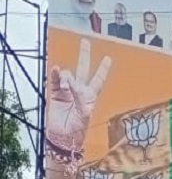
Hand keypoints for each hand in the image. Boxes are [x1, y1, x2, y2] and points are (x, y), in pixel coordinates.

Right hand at [46, 39, 110, 155]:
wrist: (63, 137)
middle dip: (84, 55)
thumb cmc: (77, 129)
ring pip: (67, 75)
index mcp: (91, 96)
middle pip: (83, 69)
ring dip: (66, 75)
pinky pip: (55, 81)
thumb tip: (70, 81)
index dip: (103, 69)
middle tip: (85, 41)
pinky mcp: (55, 94)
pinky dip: (56, 75)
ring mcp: (66, 91)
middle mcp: (79, 91)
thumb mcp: (84, 112)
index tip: (108, 58)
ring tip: (66, 82)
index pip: (98, 79)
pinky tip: (57, 70)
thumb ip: (79, 96)